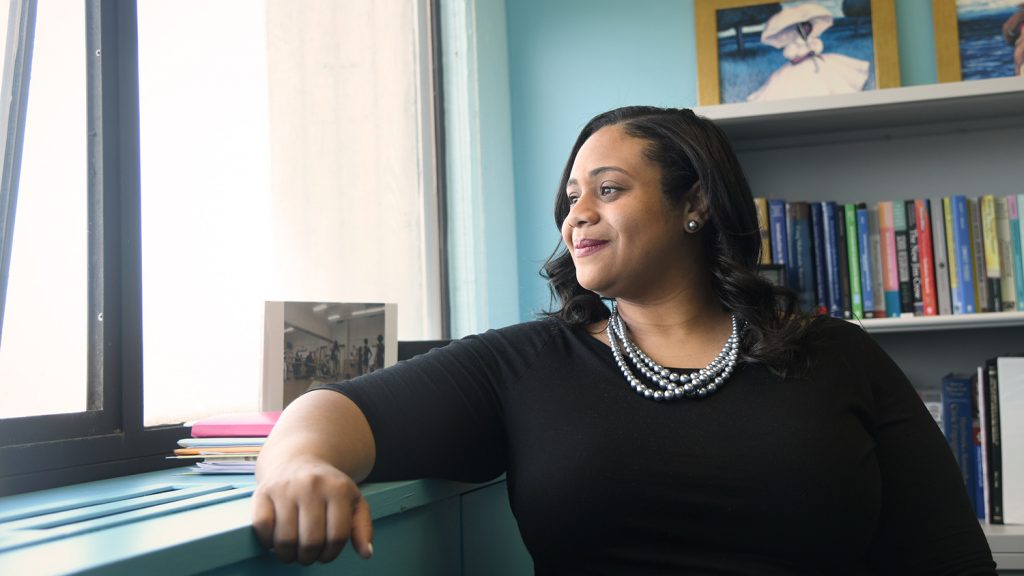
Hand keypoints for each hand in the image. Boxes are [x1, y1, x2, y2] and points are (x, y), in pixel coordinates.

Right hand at [251, 458, 373, 564]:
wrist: (299, 460)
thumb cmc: (329, 488)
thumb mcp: (353, 501)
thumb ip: (362, 527)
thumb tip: (366, 554)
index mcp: (338, 489)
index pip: (337, 536)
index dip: (331, 554)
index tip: (326, 555)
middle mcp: (311, 485)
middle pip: (311, 541)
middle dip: (309, 557)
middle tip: (308, 556)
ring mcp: (285, 487)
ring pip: (285, 539)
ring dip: (288, 555)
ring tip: (293, 551)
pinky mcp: (263, 491)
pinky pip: (262, 527)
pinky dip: (267, 541)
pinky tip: (275, 539)